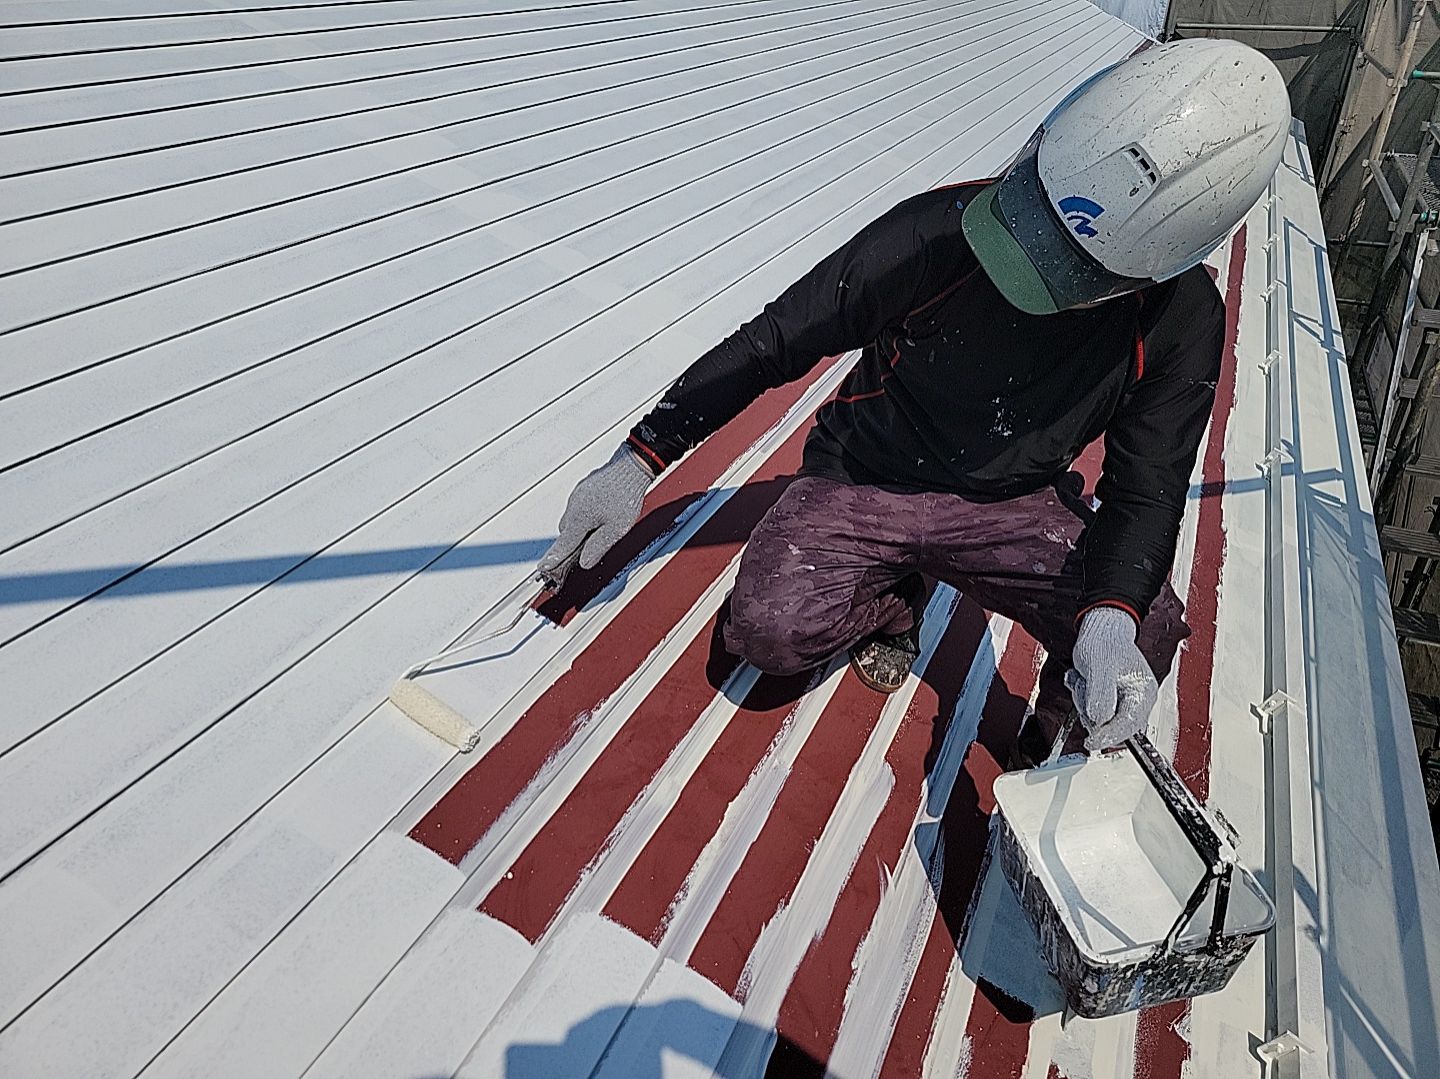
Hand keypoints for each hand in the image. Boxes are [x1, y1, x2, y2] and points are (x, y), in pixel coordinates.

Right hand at [537, 445, 653, 586]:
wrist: (631, 466)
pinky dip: (586, 516)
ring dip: (581, 528)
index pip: (563, 546)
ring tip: (601, 530)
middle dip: (573, 543)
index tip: (543, 568)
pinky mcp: (584, 489)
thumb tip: (584, 562)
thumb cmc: (625, 496)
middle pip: (567, 533)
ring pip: (573, 519)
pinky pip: (579, 507)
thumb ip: (597, 548)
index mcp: (579, 520)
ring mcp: (578, 496)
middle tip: (584, 552)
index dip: (553, 559)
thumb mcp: (615, 530)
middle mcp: (574, 507)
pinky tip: (601, 514)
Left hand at [1064, 606, 1156, 750]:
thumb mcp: (1099, 668)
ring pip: (1097, 718)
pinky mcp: (1108, 700)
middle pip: (1111, 724)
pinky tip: (1083, 679)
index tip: (1091, 742)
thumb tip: (1099, 720)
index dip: (1109, 735)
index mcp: (1143, 693)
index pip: (1129, 725)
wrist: (1099, 630)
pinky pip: (1089, 709)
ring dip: (1083, 699)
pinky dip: (1081, 695)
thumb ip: (1101, 695)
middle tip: (1085, 686)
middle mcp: (1135, 700)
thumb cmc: (1104, 643)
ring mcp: (1121, 701)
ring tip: (1085, 678)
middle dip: (1091, 708)